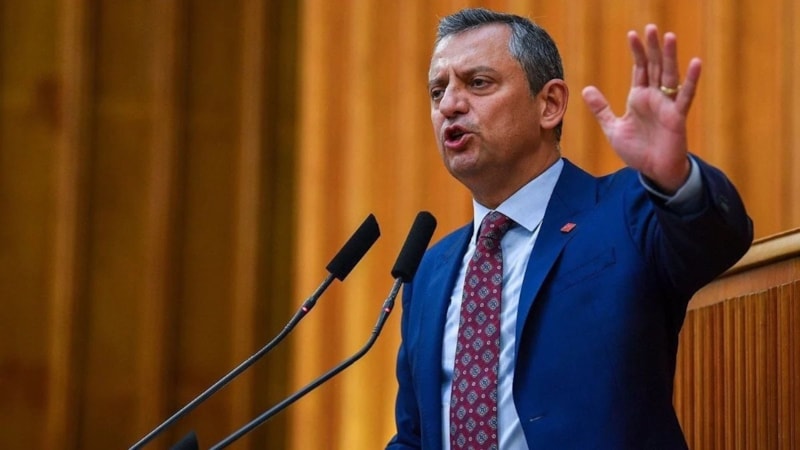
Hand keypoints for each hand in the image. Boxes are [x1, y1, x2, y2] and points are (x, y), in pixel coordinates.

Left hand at [582, 24, 700, 193]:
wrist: (654, 171)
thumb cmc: (637, 150)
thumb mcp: (613, 128)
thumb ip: (601, 109)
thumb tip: (586, 89)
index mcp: (639, 98)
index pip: (639, 69)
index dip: (637, 52)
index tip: (632, 34)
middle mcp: (654, 97)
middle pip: (654, 66)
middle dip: (652, 48)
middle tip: (650, 27)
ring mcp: (667, 105)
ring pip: (669, 75)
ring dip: (669, 56)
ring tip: (669, 37)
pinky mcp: (678, 117)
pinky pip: (685, 96)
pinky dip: (691, 80)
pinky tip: (696, 63)